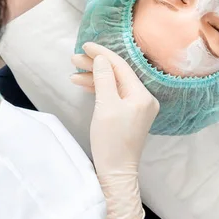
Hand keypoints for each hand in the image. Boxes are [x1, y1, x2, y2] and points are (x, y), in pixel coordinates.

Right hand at [70, 42, 159, 218]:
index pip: (121, 67)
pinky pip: (115, 95)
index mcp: (142, 95)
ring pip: (114, 84)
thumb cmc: (111, 141)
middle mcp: (144, 98)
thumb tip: (102, 59)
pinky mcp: (130, 115)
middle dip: (96, 65)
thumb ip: (104, 79)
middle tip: (74, 58)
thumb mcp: (105, 106)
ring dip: (95, 77)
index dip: (102, 54)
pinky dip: (100, 89)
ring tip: (73, 73)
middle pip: (118, 74)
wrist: (116, 172)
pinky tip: (84, 84)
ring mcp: (138, 107)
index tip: (85, 46)